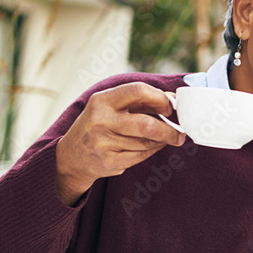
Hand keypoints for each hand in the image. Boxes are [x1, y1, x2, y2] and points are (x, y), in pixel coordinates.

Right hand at [55, 83, 184, 204]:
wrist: (72, 156)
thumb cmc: (99, 125)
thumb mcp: (111, 106)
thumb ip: (141, 101)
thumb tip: (173, 98)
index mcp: (102, 100)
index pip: (138, 91)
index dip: (160, 99)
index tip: (170, 108)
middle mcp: (101, 121)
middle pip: (148, 125)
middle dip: (169, 131)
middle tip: (180, 134)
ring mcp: (104, 143)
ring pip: (147, 142)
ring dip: (161, 141)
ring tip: (164, 138)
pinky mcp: (109, 161)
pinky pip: (142, 156)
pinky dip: (152, 151)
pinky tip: (151, 147)